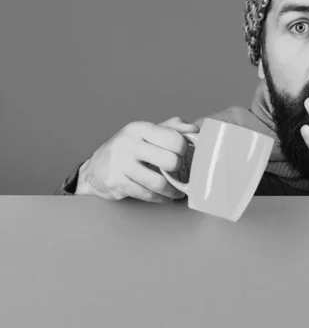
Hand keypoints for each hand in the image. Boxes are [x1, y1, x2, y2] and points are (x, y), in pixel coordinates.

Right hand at [77, 116, 198, 201]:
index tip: (183, 153)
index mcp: (140, 129)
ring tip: (177, 191)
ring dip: (173, 191)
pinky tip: (164, 196)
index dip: (184, 148)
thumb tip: (194, 129)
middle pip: (170, 161)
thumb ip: (172, 129)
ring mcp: (121, 164)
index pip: (174, 138)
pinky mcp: (117, 183)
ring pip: (159, 183)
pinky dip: (161, 198)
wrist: (96, 168)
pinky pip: (148, 195)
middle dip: (179, 170)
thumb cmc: (129, 148)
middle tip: (179, 172)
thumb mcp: (147, 133)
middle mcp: (129, 144)